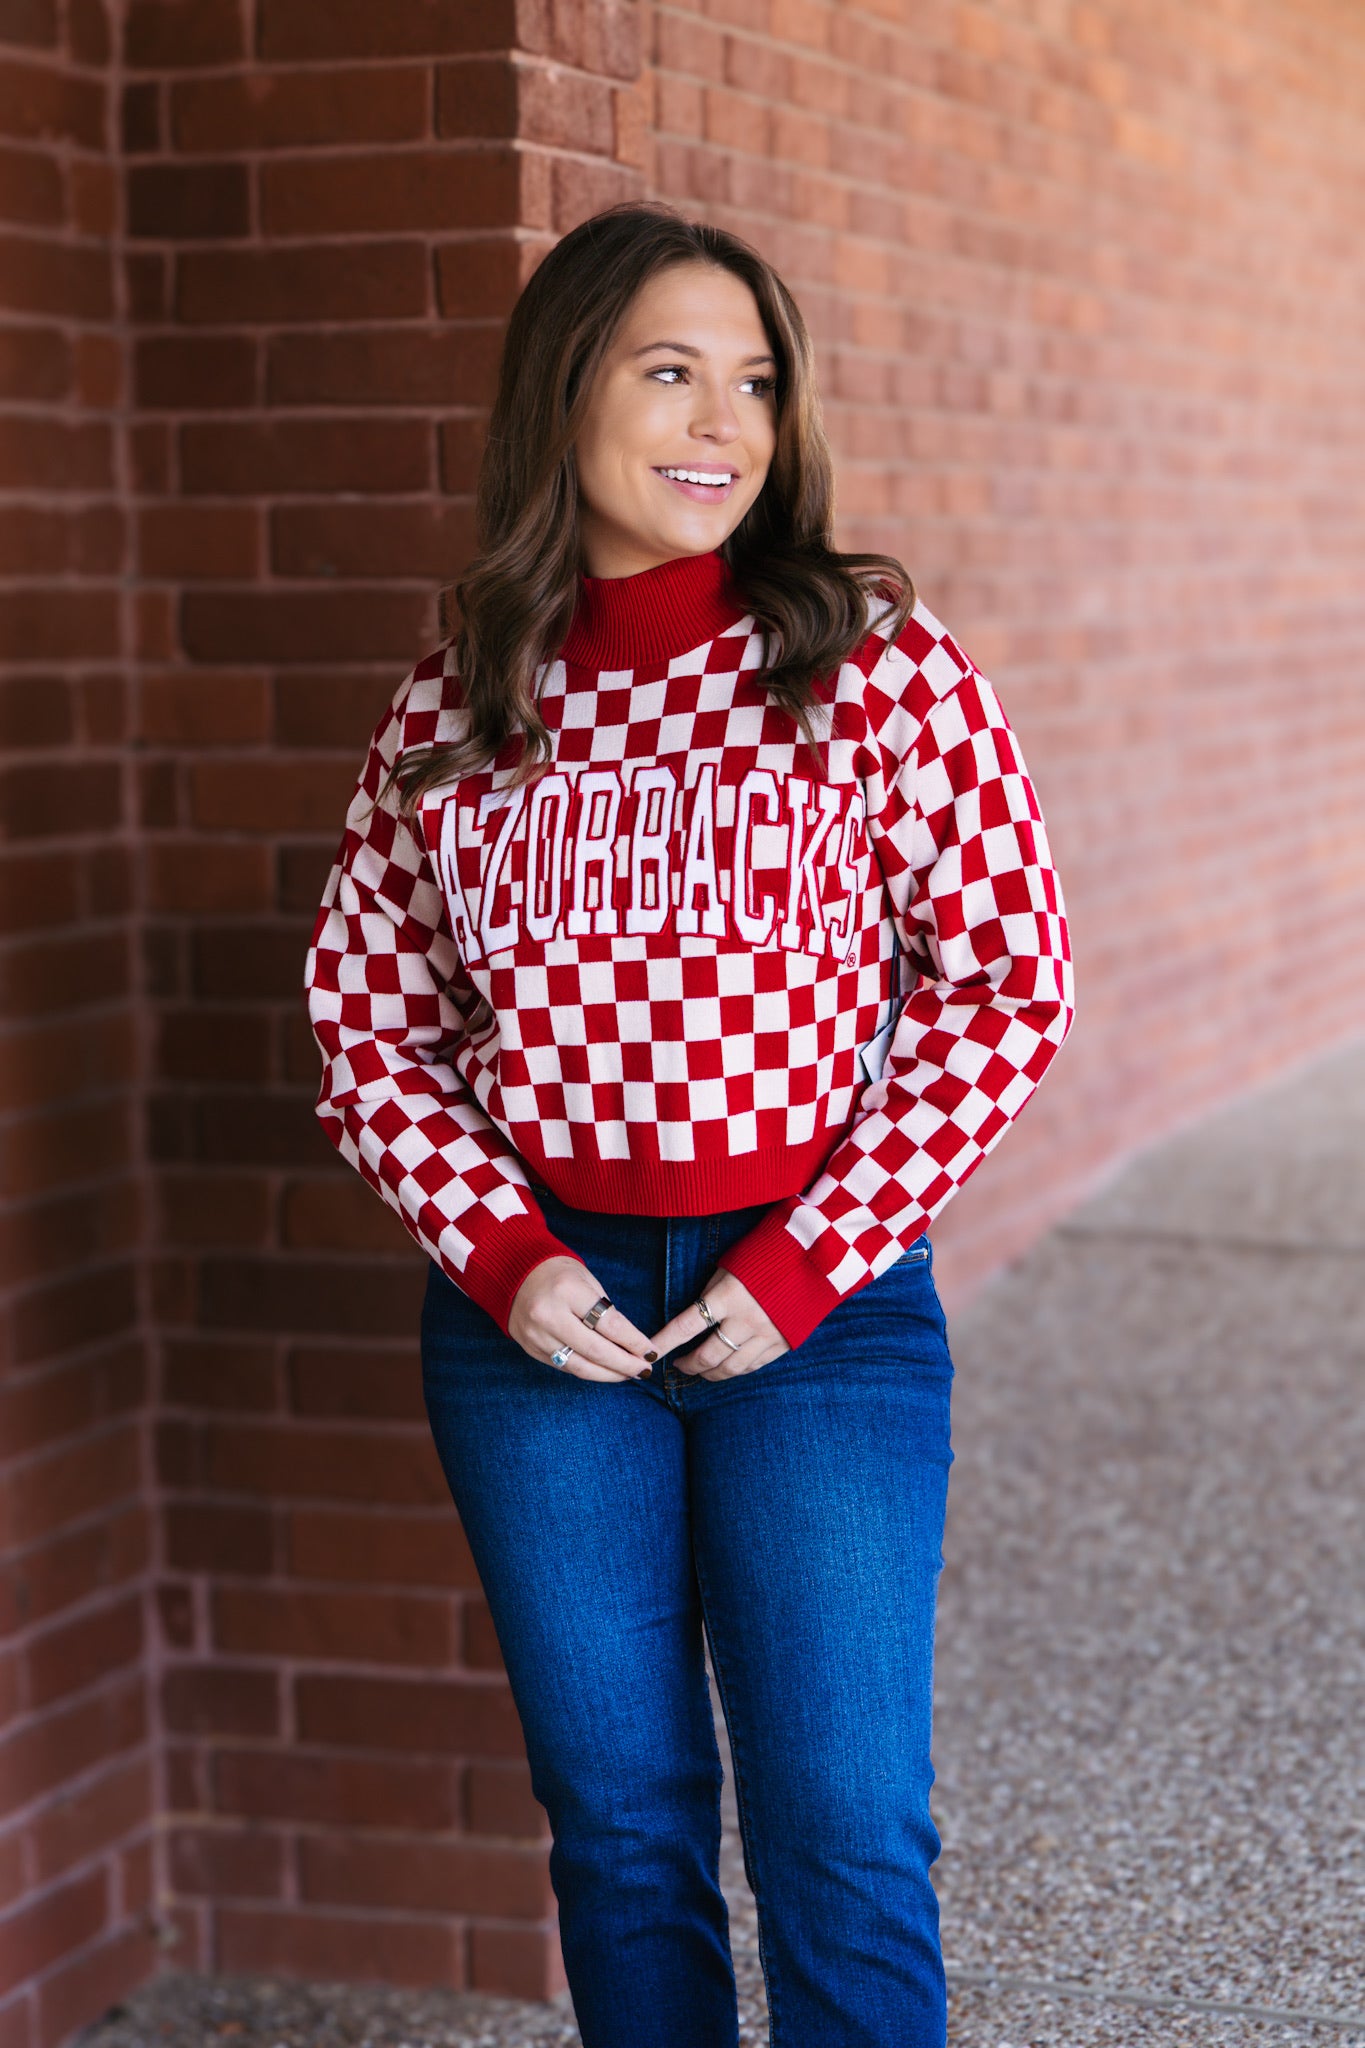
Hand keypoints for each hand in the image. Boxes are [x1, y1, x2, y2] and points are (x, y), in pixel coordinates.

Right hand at [508, 1257, 657, 1382]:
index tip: (651, 1351)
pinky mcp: (531, 1349)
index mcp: (567, 1291)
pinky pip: (565, 1367)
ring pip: (580, 1366)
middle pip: (596, 1350)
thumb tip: (630, 1343)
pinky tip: (604, 1371)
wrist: (512, 1271)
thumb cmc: (557, 1272)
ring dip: (608, 1374)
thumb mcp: (586, 1280)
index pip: (609, 1324)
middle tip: (645, 1369)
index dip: (634, 1342)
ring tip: (629, 1375)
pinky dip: (588, 1371)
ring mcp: (536, 1335)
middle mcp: (549, 1315)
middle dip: (625, 1364)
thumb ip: (605, 1310)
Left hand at [649, 1267, 788, 1380]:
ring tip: (700, 1371)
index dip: (666, 1342)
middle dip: (687, 1364)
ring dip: (709, 1373)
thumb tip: (694, 1321)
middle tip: (678, 1364)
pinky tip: (727, 1367)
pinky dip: (736, 1370)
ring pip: (730, 1368)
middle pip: (707, 1356)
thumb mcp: (730, 1268)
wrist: (814, 1258)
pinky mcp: (783, 1343)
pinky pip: (753, 1366)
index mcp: (728, 1295)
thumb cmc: (765, 1255)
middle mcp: (746, 1320)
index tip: (650, 1352)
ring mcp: (766, 1335)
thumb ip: (712, 1296)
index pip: (686, 1326)